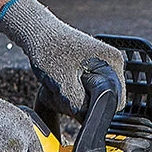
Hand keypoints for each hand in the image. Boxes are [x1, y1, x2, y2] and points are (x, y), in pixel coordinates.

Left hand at [0, 0, 125, 115]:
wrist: (35, 31)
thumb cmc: (48, 49)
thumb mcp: (63, 82)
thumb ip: (79, 104)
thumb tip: (88, 120)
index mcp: (112, 62)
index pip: (116, 101)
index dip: (95, 109)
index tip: (75, 104)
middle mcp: (111, 63)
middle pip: (104, 101)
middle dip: (83, 103)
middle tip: (63, 90)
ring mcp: (101, 65)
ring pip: (92, 97)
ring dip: (74, 97)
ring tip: (59, 83)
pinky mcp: (90, 68)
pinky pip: (84, 91)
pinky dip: (70, 92)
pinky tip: (59, 82)